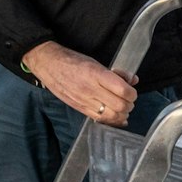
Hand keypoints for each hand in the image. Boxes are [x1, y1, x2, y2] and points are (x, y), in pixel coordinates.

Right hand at [21, 42, 139, 125]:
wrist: (48, 64)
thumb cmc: (72, 61)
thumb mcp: (95, 62)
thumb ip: (115, 73)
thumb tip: (133, 80)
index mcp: (95, 74)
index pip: (123, 90)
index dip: (132, 93)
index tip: (131, 90)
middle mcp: (90, 89)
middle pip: (120, 106)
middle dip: (129, 104)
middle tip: (128, 99)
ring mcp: (84, 101)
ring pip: (112, 116)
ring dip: (121, 114)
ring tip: (121, 107)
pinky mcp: (79, 108)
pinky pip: (100, 120)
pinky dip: (111, 120)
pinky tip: (115, 116)